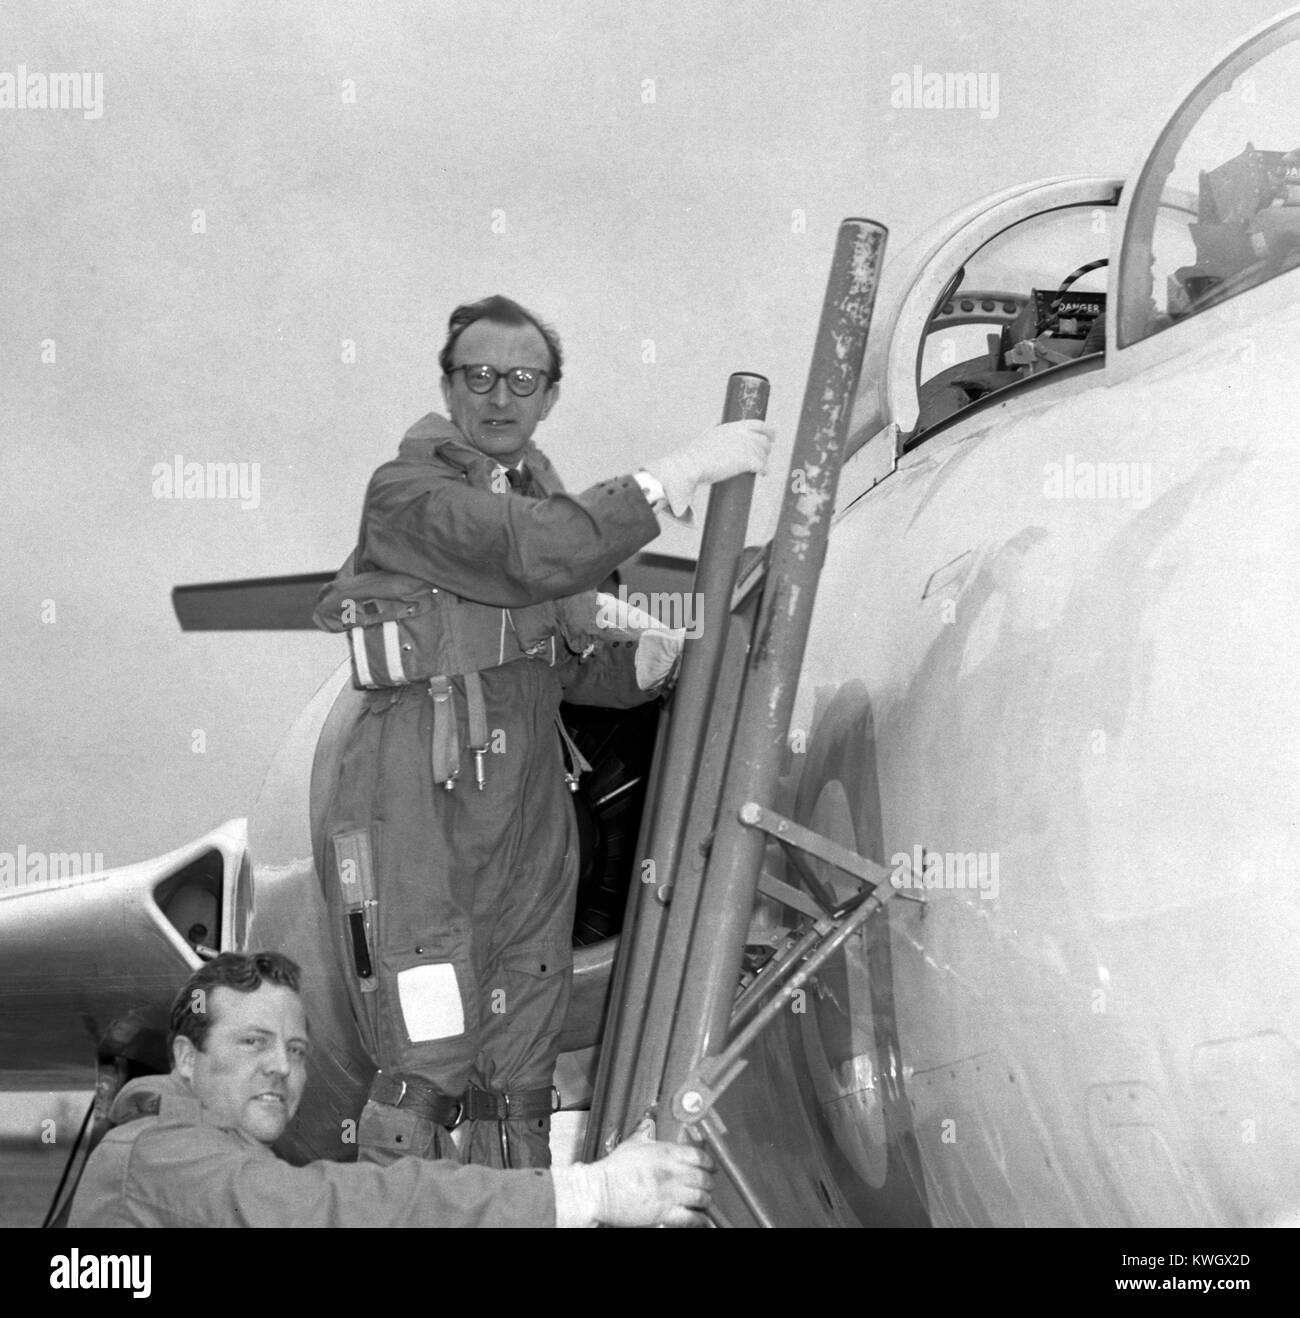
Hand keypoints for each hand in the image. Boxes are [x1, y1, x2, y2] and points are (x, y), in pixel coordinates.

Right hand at [591, 1122, 714, 1226]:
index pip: (699, 1156)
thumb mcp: (632, 1143)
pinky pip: (691, 1218)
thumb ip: (644, 1133)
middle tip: (707, 1185)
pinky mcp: (664, 1214)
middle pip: (704, 1177)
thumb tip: (647, 1122)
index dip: (708, 1162)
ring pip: (701, 1198)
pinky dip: (699, 1219)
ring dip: (705, 1200)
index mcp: (666, 1153)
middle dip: (708, 1182)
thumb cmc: (613, 1169)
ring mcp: (670, 1194)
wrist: (600, 1191)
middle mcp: (672, 1172)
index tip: (710, 1166)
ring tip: (704, 1201)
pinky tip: (701, 1219)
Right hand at [647, 418, 774, 516]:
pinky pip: (762, 465)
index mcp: (733, 427)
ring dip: (764, 460)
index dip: (768, 431)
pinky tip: (764, 474)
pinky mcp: (746, 461)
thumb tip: (716, 421)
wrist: (690, 465)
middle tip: (763, 456)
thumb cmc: (695, 453)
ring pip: (764, 453)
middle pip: (764, 440)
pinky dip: (764, 470)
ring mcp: (745, 447)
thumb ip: (713, 427)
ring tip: (761, 467)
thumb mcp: (706, 434)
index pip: (759, 424)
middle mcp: (742, 434)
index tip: (771, 437)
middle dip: (766, 448)